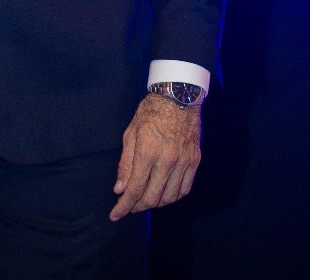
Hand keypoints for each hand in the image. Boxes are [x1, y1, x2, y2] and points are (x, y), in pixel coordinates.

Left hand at [110, 93, 200, 220]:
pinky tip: (163, 195)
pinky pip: (184, 189)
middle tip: (128, 207)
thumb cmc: (150, 112)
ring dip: (155, 204)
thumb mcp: (130, 134)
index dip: (123, 206)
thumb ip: (125, 164)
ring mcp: (183, 161)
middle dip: (137, 207)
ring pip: (169, 197)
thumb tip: (120, 189)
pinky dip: (172, 197)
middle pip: (152, 198)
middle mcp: (167, 159)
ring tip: (144, 201)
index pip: (135, 189)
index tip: (115, 214)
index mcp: (147, 151)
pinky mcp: (194, 161)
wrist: (177, 96)